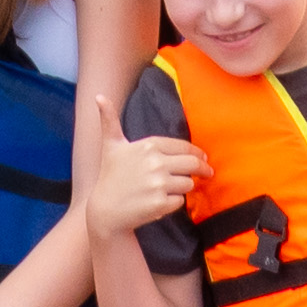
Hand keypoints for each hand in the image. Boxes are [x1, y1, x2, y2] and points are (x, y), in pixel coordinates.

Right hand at [90, 131, 204, 244]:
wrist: (105, 211)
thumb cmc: (110, 176)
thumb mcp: (111, 145)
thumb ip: (109, 120)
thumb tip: (98, 95)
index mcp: (148, 145)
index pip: (184, 147)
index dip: (196, 153)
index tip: (203, 157)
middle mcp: (155, 162)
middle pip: (192, 164)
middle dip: (202, 169)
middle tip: (208, 173)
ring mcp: (159, 183)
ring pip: (188, 184)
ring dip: (183, 187)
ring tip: (168, 189)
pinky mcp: (161, 203)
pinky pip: (180, 201)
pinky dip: (173, 203)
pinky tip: (159, 202)